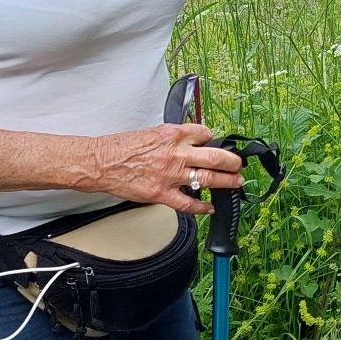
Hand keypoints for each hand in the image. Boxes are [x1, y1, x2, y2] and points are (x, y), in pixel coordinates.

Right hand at [89, 123, 242, 214]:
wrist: (101, 162)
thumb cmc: (121, 148)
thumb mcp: (153, 132)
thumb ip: (174, 138)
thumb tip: (190, 142)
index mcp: (173, 135)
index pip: (205, 134)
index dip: (214, 139)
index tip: (219, 145)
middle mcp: (176, 154)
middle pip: (216, 156)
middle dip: (233, 162)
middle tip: (239, 165)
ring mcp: (171, 175)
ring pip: (207, 179)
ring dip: (226, 182)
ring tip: (236, 183)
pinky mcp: (161, 193)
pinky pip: (188, 203)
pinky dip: (202, 207)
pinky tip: (210, 208)